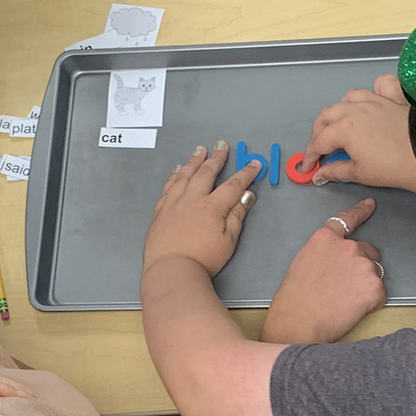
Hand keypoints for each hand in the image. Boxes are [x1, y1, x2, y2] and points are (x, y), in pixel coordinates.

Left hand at [144, 142, 262, 276]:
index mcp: (212, 207)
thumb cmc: (202, 259)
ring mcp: (174, 203)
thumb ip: (237, 216)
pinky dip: (174, 176)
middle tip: (221, 146)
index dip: (246, 173)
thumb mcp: (228, 241)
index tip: (254, 164)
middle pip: (206, 173)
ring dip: (194, 161)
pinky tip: (177, 171)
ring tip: (199, 150)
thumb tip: (247, 196)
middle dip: (216, 158)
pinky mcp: (160, 211)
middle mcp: (192, 199)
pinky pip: (168, 187)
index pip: (233, 185)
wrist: (171, 269)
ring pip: (185, 175)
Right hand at [262, 199, 386, 343]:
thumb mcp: (303, 262)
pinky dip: (371, 302)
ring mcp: (363, 265)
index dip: (361, 211)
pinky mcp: (375, 287)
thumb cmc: (294, 299)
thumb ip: (324, 252)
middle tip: (343, 286)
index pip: (347, 219)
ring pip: (374, 273)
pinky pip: (380, 293)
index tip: (370, 205)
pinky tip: (351, 309)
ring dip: (365, 284)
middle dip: (361, 266)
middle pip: (368, 251)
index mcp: (325, 238)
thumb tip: (337, 260)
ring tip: (344, 300)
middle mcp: (348, 246)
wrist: (298, 322)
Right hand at [300, 74, 415, 193]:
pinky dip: (373, 91)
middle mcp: (355, 109)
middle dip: (319, 132)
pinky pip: (379, 86)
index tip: (308, 167)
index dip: (310, 156)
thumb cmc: (393, 167)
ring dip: (339, 111)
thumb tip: (319, 174)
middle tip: (320, 149)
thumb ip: (335, 171)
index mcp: (344, 128)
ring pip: (348, 98)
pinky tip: (372, 102)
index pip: (318, 141)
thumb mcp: (360, 173)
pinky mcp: (392, 99)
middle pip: (327, 115)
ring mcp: (375, 101)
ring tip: (340, 125)